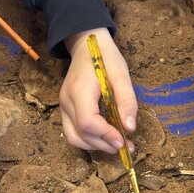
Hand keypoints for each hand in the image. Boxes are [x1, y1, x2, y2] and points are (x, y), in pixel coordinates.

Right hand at [60, 28, 137, 153]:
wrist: (85, 45)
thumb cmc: (104, 58)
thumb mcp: (121, 74)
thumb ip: (127, 101)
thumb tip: (130, 128)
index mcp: (79, 89)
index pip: (87, 121)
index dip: (105, 134)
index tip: (123, 140)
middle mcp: (67, 101)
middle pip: (80, 134)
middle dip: (104, 144)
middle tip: (126, 147)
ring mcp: (63, 106)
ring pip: (74, 138)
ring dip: (96, 146)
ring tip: (117, 145)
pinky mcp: (66, 110)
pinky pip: (73, 133)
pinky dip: (89, 140)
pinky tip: (105, 138)